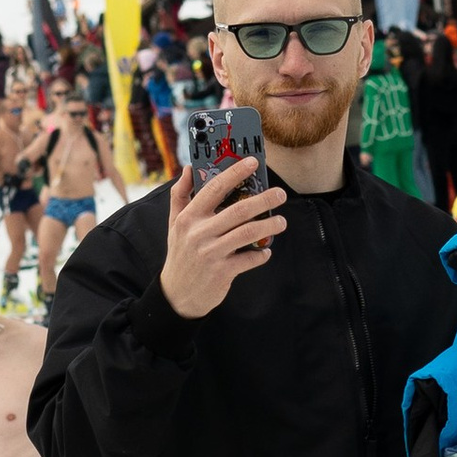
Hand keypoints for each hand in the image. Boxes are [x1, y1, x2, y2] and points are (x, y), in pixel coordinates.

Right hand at [159, 151, 283, 317]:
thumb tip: (188, 168)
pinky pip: (248, 259)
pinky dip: (261, 254)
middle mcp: (199, 233)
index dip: (234, 173)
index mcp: (189, 217)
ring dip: (268, 225)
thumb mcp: (174, 223)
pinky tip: (266, 251)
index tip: (253, 163)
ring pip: (247, 233)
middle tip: (280, 194)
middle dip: (263, 199)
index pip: (214, 188)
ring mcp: (211, 253)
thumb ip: (180, 195)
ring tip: (281, 222)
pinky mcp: (222, 271)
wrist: (177, 293)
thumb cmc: (180, 253)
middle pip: (238, 210)